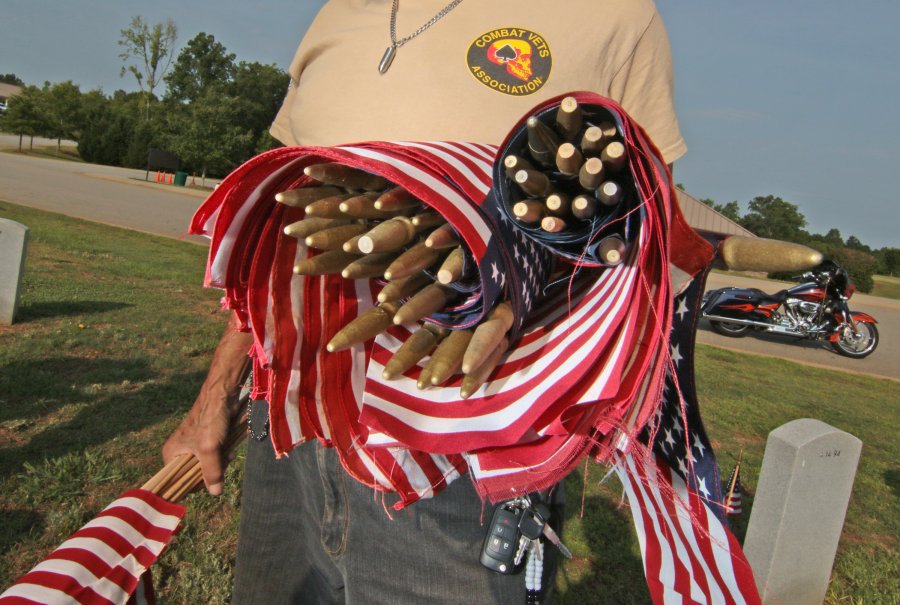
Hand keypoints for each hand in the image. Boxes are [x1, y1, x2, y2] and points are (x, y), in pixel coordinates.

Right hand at [163, 317, 252, 495]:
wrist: (222, 395)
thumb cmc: (211, 420)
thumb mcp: (210, 449)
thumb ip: (211, 472)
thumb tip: (215, 492)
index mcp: (170, 454)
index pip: (179, 482)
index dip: (195, 484)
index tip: (210, 478)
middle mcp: (178, 451)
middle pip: (195, 475)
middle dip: (211, 471)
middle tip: (222, 461)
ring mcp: (192, 446)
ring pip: (206, 465)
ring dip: (219, 463)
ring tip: (228, 454)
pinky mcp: (205, 440)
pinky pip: (213, 456)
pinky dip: (222, 455)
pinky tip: (230, 450)